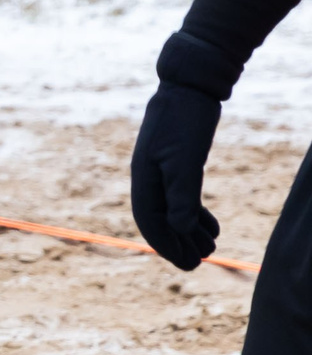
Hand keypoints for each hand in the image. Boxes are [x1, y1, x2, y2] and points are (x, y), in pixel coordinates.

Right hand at [130, 81, 221, 269]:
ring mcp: (162, 170)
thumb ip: (181, 195)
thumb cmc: (183, 123)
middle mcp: (148, 178)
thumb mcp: (185, 161)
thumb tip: (181, 229)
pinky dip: (196, 213)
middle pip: (160, 220)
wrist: (188, 89)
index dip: (167, 245)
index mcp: (143, 178)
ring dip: (189, 231)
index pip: (150, 221)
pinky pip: (183, 196)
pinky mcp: (178, 163)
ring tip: (210, 249)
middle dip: (178, 243)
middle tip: (200, 264)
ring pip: (173, 210)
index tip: (187, 265)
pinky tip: (212, 226)